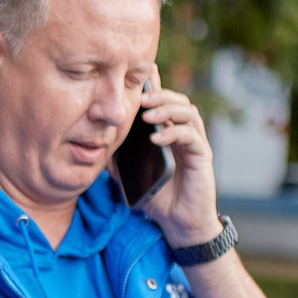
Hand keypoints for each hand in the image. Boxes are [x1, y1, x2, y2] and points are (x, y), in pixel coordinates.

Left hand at [133, 86, 223, 250]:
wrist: (178, 224)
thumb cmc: (158, 199)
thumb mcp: (130, 176)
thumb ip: (117, 158)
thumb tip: (93, 145)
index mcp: (169, 133)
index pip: (163, 102)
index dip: (154, 85)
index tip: (140, 73)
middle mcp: (185, 134)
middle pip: (178, 100)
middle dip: (159, 94)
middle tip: (140, 97)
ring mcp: (195, 144)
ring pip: (188, 112)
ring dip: (167, 109)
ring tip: (147, 114)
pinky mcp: (203, 157)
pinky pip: (192, 137)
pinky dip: (174, 133)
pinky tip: (156, 138)